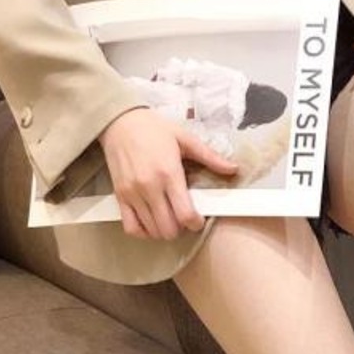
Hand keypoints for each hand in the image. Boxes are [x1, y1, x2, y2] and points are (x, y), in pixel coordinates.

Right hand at [97, 109, 238, 239]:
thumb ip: (210, 157)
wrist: (119, 121)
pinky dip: (143, 232)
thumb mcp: (185, 138)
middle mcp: (150, 187)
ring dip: (164, 230)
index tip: (198, 219)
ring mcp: (132, 194)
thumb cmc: (153, 129)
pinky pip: (131, 228)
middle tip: (184, 218)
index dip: (195, 224)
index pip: (185, 214)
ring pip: (152, 230)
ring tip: (169, 219)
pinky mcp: (120, 196)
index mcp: (169, 173)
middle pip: (169, 228)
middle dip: (181, 229)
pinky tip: (151, 223)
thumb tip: (234, 169)